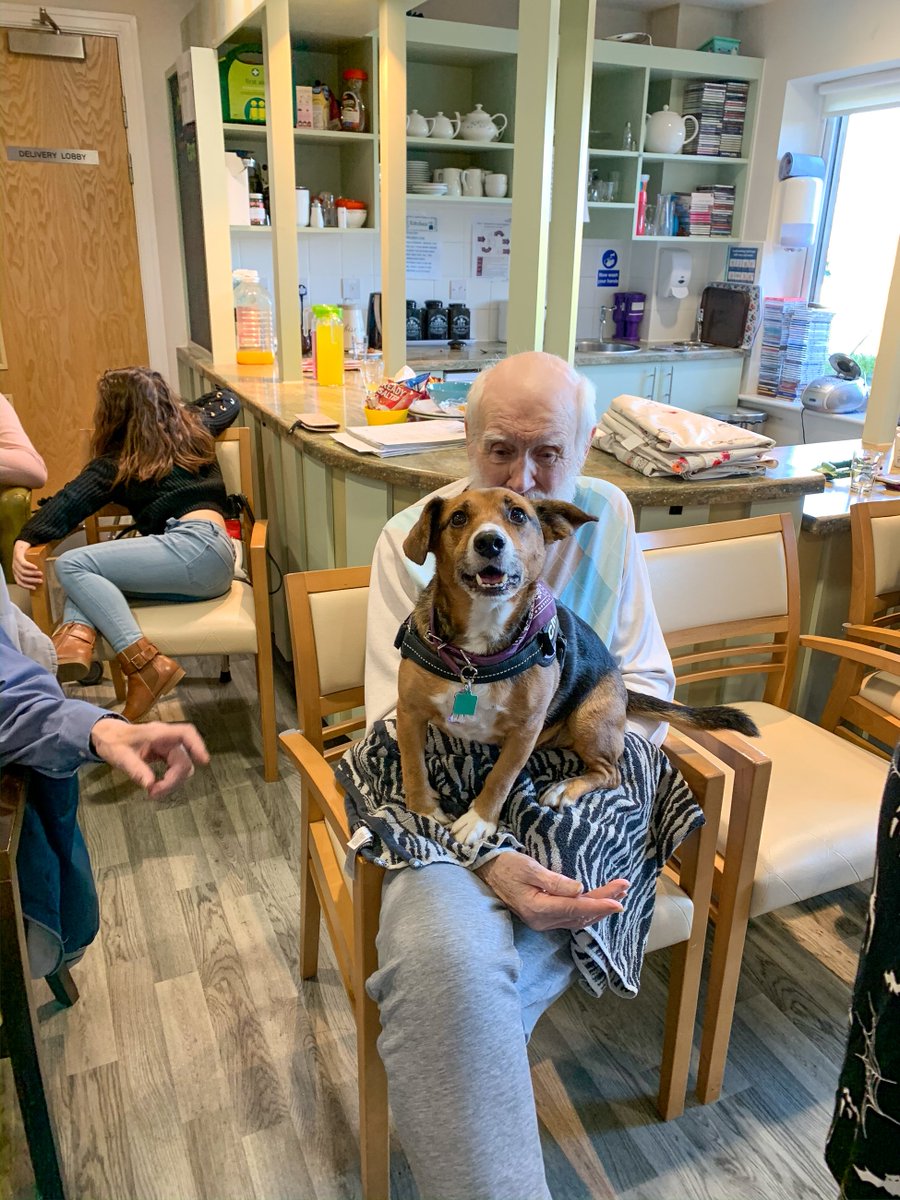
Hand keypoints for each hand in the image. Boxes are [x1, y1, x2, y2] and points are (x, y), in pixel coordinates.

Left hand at [12, 540, 42, 590]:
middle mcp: (14, 568)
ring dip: (33, 574)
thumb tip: (41, 579)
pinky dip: (30, 566)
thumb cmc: (26, 556)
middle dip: (32, 580)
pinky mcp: (18, 556)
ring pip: (23, 572)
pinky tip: (35, 567)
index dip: (27, 586)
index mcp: (16, 572)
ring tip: (40, 573)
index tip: (34, 588)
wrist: (22, 544)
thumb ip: (31, 573)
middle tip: (40, 580)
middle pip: (23, 578)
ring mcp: (15, 562)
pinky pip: (23, 563)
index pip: (19, 582)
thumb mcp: (27, 566)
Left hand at [89, 718, 209, 798]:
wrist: (107, 737)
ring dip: (172, 782)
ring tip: (153, 792)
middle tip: (154, 793)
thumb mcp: (120, 756)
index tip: (204, 761)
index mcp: (159, 733)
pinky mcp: (165, 756)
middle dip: (173, 779)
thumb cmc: (113, 742)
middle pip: (184, 759)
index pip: (186, 733)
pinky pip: (175, 769)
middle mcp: (167, 740)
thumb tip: (150, 785)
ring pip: (182, 767)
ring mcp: (167, 748)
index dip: (198, 745)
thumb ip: (135, 769)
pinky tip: (156, 787)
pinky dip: (168, 780)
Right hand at [476, 853, 628, 931]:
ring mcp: (542, 921)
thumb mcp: (529, 868)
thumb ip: (554, 881)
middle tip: (625, 888)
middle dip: (605, 903)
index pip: (576, 908)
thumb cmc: (505, 865)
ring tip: (618, 895)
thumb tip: (580, 889)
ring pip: (578, 919)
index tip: (619, 900)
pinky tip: (597, 904)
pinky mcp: (542, 917)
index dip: (600, 904)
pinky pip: (571, 918)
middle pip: (581, 914)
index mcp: (539, 909)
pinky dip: (587, 911)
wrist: (485, 871)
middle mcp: (542, 921)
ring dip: (599, 908)